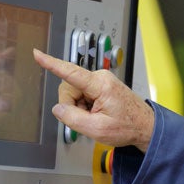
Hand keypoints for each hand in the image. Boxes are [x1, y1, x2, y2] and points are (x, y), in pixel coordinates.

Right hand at [33, 49, 154, 151]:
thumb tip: (59, 109)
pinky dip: (86, 106)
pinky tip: (98, 113)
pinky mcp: (101, 85)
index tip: (38, 54)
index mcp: (101, 85)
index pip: (70, 72)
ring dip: (80, 107)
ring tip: (97, 116)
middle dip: (73, 106)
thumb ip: (73, 119)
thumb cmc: (129, 127)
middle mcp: (101, 78)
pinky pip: (82, 94)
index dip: (51, 64)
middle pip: (69, 88)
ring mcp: (101, 80)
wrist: (145, 127)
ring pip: (74, 92)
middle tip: (89, 119)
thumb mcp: (97, 129)